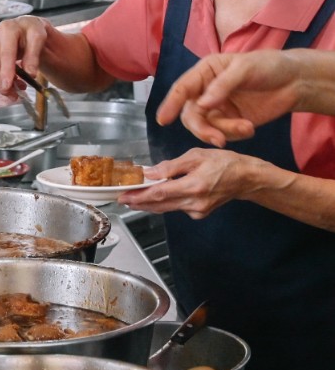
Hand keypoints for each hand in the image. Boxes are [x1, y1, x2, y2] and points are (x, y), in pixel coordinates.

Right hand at [0, 15, 50, 94]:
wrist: (24, 29)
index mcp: (9, 28)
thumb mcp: (38, 40)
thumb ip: (34, 56)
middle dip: (3, 83)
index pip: (6, 54)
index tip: (8, 86)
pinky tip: (8, 79)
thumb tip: (30, 74)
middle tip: (14, 95)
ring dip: (1, 84)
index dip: (7, 71)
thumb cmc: (31, 33)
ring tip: (16, 86)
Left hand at [118, 148, 264, 218]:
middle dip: (138, 202)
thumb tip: (150, 173)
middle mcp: (194, 202)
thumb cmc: (225, 163)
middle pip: (159, 205)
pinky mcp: (199, 213)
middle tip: (122, 199)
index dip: (139, 196)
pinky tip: (158, 196)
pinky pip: (176, 208)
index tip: (124, 196)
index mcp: (194, 186)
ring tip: (132, 199)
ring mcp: (197, 210)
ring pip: (166, 208)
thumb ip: (171, 166)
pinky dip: (165, 203)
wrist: (247, 178)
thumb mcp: (197, 156)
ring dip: (148, 204)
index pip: (159, 194)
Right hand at [156, 51, 305, 146]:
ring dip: (224, 132)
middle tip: (217, 139)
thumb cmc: (269, 66)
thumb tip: (202, 104)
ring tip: (247, 128)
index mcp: (205, 73)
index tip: (163, 120)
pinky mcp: (228, 122)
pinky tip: (250, 128)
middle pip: (190, 115)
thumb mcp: (245, 68)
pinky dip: (234, 135)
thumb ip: (222, 86)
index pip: (182, 89)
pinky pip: (222, 134)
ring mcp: (216, 108)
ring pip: (206, 128)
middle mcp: (205, 92)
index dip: (170, 104)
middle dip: (203, 128)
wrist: (295, 82)